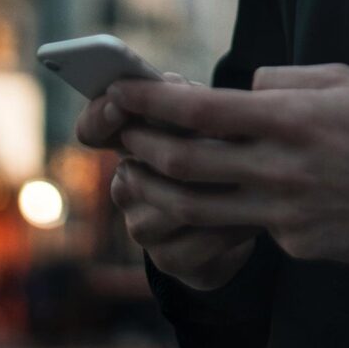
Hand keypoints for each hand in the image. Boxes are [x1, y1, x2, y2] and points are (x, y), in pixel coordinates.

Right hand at [75, 73, 257, 290]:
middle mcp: (126, 188)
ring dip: (216, 192)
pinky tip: (255, 215)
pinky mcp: (169, 260)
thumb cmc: (221, 155)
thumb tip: (175, 88)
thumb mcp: (206, 121)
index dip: (100, 117)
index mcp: (126, 145)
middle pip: (141, 170)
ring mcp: (142, 227)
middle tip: (223, 141)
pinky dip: (231, 226)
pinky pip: (199, 240)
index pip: (92, 130)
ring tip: (251, 179)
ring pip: (173, 206)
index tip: (120, 104)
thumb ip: (185, 102)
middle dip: (184, 152)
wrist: (240, 221)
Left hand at [109, 63, 348, 265]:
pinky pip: (248, 228)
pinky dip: (227, 213)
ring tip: (139, 177)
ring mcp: (286, 214)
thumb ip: (283, 83)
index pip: (199, 110)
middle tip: (123, 136)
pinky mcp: (296, 245)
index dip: (150, 101)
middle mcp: (280, 169)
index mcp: (290, 120)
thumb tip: (241, 91)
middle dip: (141, 147)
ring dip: (158, 192)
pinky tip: (226, 201)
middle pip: (185, 163)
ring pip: (198, 209)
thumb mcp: (343, 81)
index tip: (119, 92)